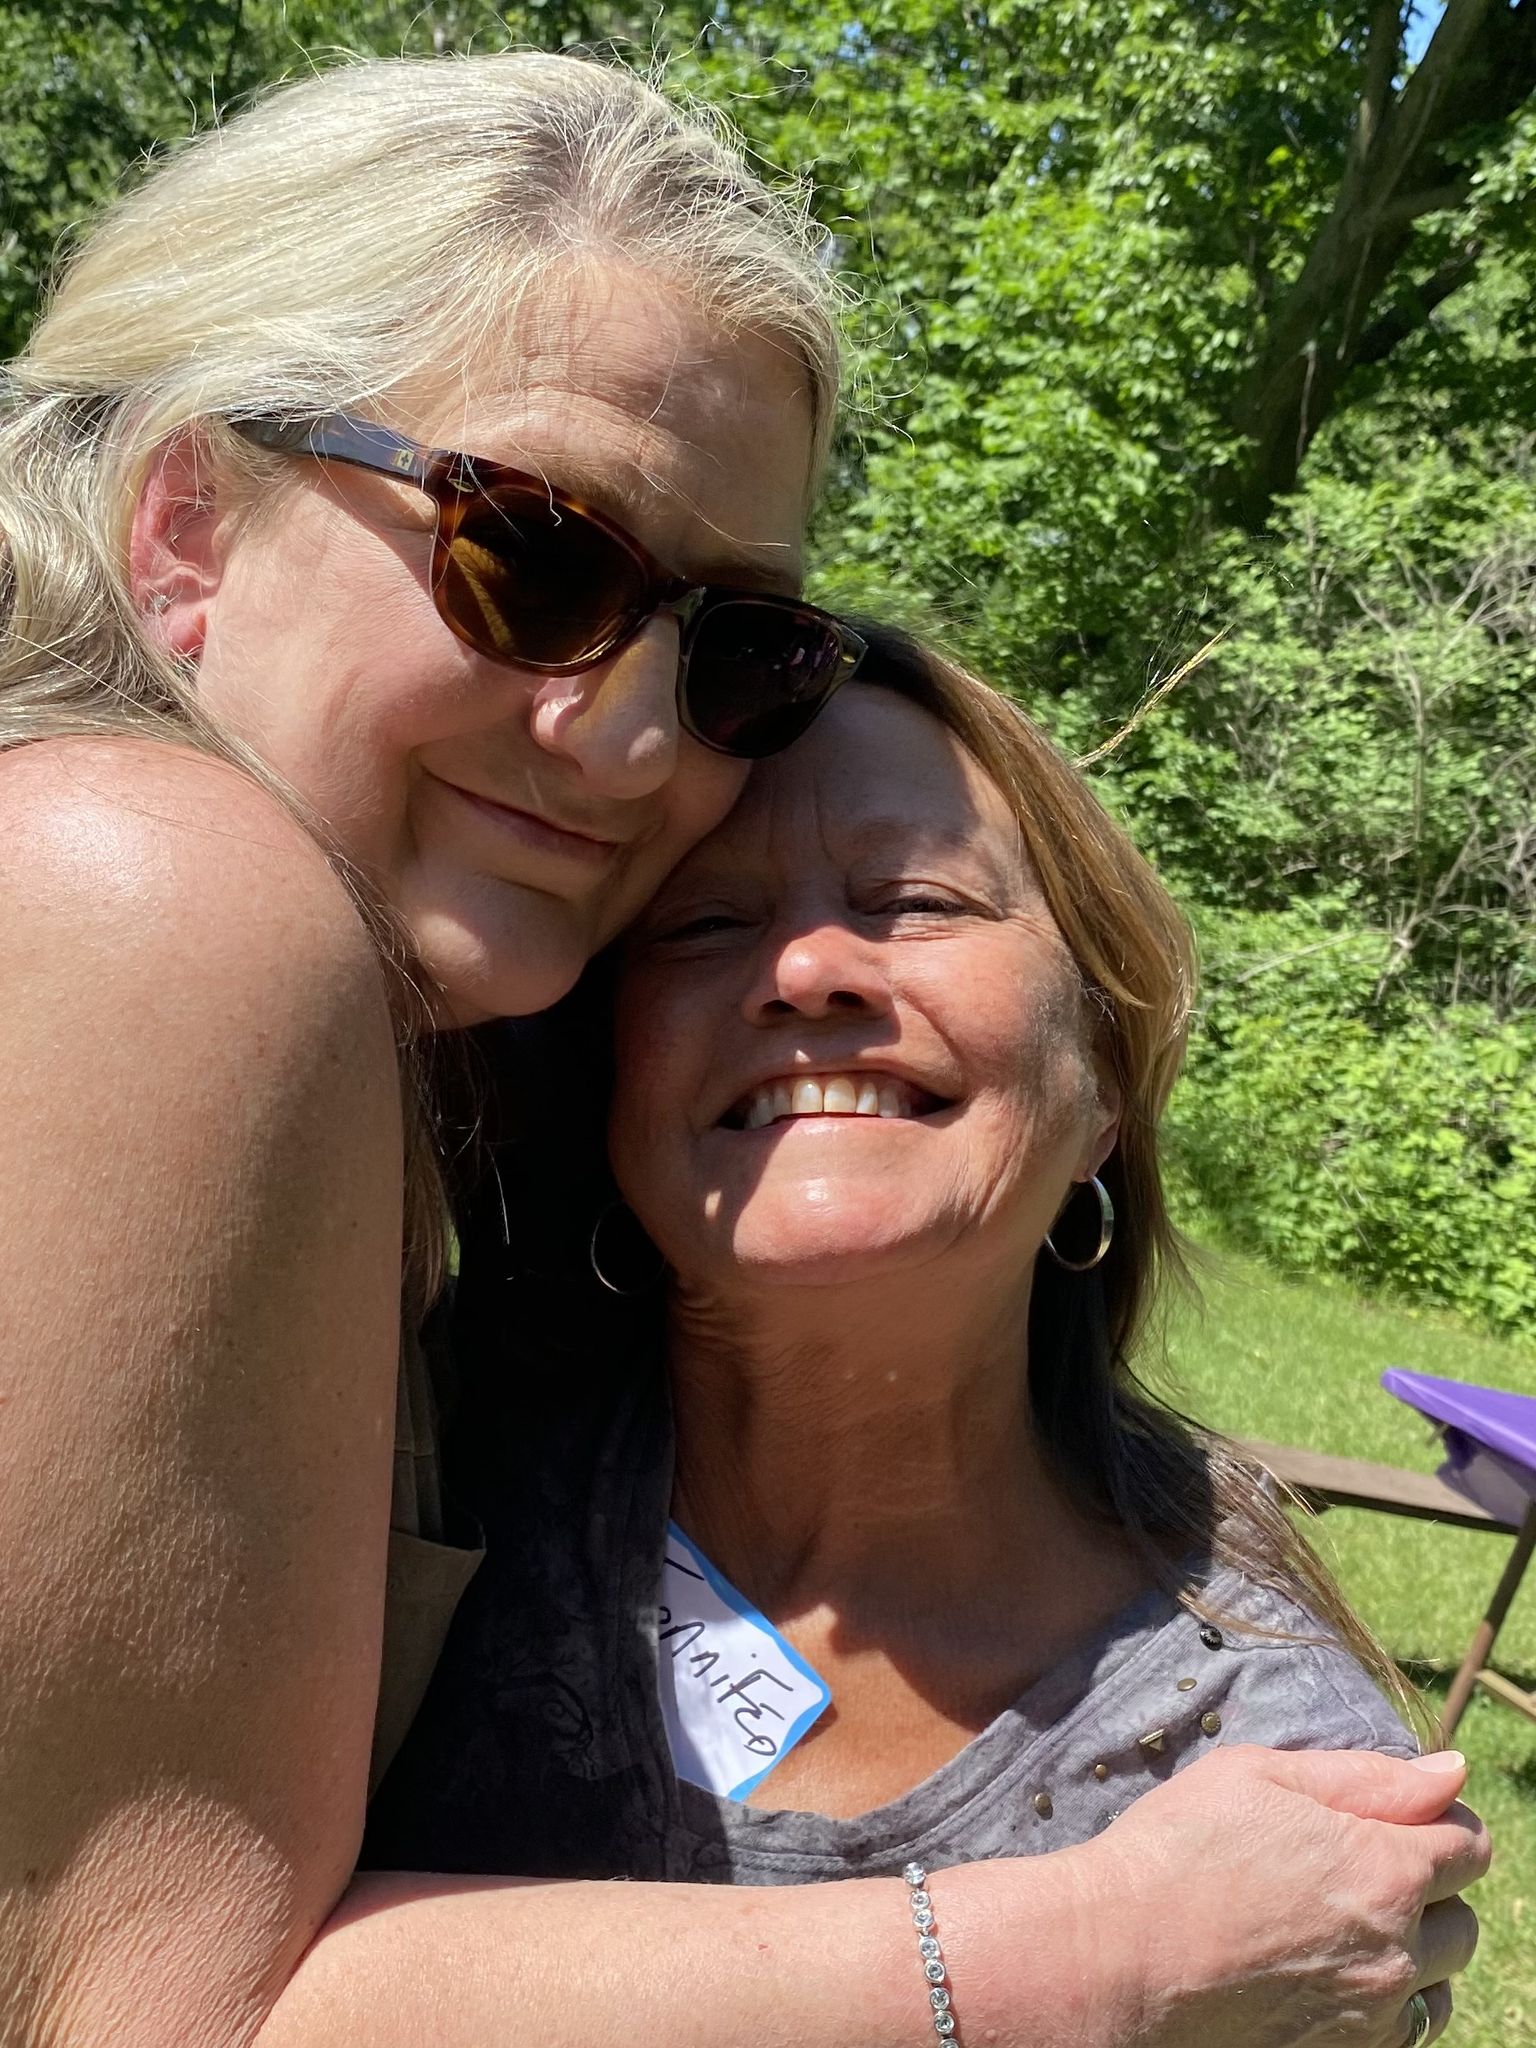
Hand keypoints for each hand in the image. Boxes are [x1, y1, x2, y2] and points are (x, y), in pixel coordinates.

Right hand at [1067, 1745, 1486, 2046]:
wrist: (1115, 1957)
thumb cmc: (1177, 1849)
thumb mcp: (1261, 1777)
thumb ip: (1366, 1776)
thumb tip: (1450, 1770)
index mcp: (1383, 1871)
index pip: (1470, 1845)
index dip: (1440, 1821)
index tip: (1399, 1818)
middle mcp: (1394, 1952)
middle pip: (1462, 1921)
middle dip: (1428, 1890)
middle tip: (1356, 1870)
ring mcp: (1371, 2017)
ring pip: (1439, 1986)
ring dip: (1412, 1954)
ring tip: (1341, 1928)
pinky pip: (1402, 2033)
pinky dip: (1384, 2004)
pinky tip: (1327, 1974)